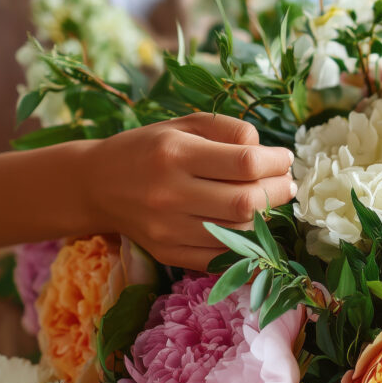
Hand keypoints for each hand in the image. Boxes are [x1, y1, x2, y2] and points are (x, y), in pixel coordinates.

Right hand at [81, 113, 295, 269]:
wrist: (96, 186)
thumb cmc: (149, 149)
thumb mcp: (184, 125)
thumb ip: (229, 130)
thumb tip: (267, 151)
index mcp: (175, 153)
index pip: (245, 163)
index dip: (276, 162)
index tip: (284, 159)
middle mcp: (170, 194)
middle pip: (246, 202)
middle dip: (278, 192)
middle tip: (285, 183)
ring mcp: (168, 229)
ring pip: (240, 232)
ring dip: (265, 217)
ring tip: (266, 201)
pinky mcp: (168, 254)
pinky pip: (222, 258)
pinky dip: (245, 244)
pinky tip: (249, 225)